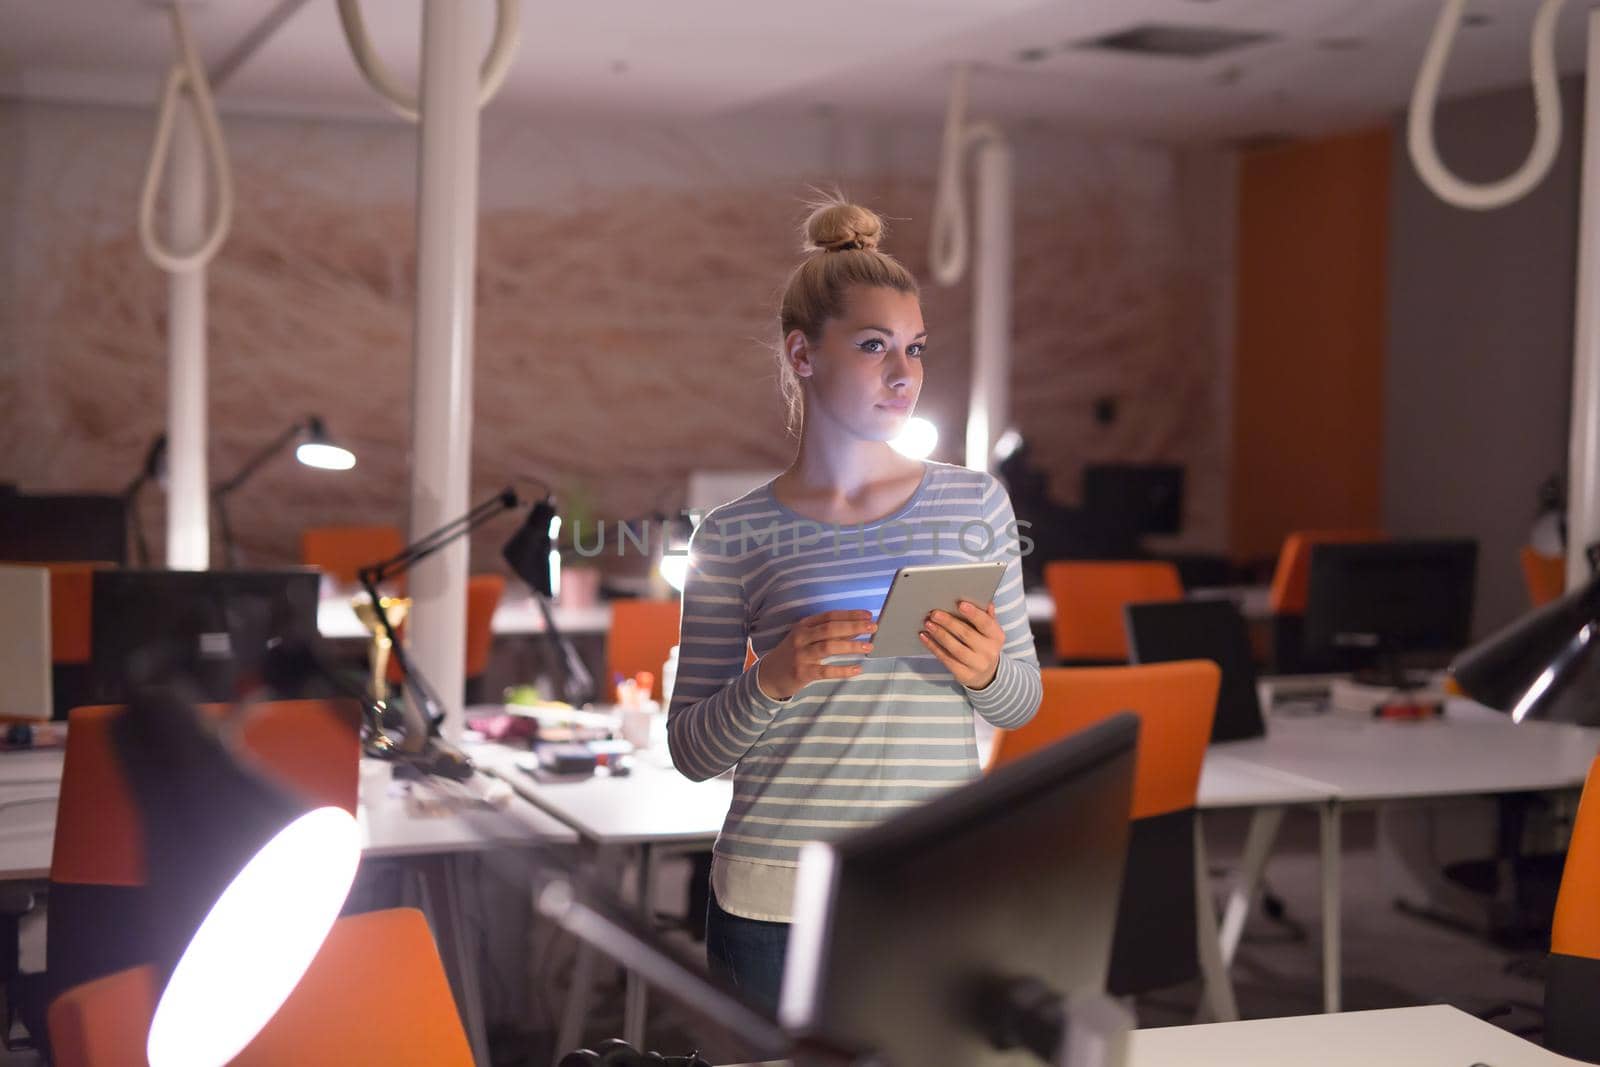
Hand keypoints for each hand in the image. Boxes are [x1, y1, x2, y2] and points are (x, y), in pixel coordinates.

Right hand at [756, 610, 875, 700]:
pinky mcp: (802, 672)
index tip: (868, 614)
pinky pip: (825, 671)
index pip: (829, 616)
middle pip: (830, 628)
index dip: (850, 614)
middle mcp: (801, 638)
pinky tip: (857, 669)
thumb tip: (854, 631)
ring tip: (869, 646)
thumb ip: (826, 634)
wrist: (768, 676)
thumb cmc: (792, 655)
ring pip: (829, 647)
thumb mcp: (804, 639)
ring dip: (851, 646)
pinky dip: (842, 670)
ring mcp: (801, 655)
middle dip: (854, 627)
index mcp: (803, 626)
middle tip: (872, 627)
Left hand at [920, 601, 1003, 689]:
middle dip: (949, 623)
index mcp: (996, 636)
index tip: (960, 603)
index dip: (973, 614)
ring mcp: (977, 665)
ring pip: (955, 648)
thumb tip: (985, 601)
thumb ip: (987, 616)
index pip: (986, 623)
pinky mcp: (964, 675)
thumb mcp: (989, 631)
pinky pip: (946, 659)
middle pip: (967, 635)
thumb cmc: (984, 645)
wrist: (986, 674)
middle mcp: (989, 652)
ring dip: (940, 635)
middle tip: (934, 613)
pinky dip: (933, 647)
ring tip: (928, 623)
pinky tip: (924, 637)